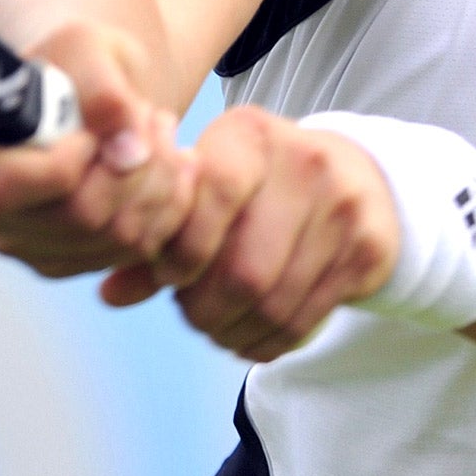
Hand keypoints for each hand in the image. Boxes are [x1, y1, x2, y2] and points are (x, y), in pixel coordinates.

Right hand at [0, 20, 196, 277]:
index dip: (64, 165)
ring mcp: (21, 240)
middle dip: (134, 165)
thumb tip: (128, 152)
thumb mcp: (88, 46)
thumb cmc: (78, 59)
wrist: (94, 88)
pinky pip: (133, 251)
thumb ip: (104, 89)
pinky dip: (168, 208)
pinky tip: (170, 167)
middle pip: (73, 216)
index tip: (93, 131)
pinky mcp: (64, 261)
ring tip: (164, 133)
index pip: (2, 185)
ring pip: (112, 236)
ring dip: (160, 181)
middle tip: (154, 118)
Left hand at [101, 105, 398, 361]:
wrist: (358, 176)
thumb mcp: (211, 185)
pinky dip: (266, 342)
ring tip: (215, 328)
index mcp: (250, 134)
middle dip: (203, 307)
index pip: (214, 193)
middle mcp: (303, 161)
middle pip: (243, 268)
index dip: (182, 249)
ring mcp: (342, 206)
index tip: (168, 275)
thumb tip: (108, 293)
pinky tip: (248, 336)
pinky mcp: (366, 249)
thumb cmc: (260, 185)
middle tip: (190, 314)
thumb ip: (160, 234)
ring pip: (273, 302)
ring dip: (232, 330)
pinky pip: (305, 319)